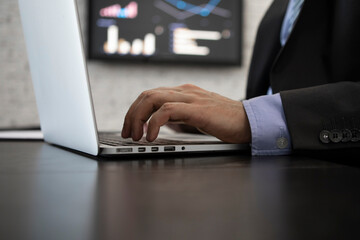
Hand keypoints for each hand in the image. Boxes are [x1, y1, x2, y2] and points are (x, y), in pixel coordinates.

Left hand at [122, 84, 250, 142]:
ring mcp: (190, 98)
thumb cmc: (224, 121)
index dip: (134, 111)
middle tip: (127, 134)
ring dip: (138, 118)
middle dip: (131, 114)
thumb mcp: (195, 116)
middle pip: (146, 95)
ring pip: (152, 99)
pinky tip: (151, 137)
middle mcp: (184, 91)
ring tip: (136, 136)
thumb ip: (178, 115)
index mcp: (183, 92)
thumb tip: (159, 124)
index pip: (150, 95)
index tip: (129, 128)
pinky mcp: (197, 109)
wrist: (249, 121)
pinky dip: (154, 123)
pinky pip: (167, 111)